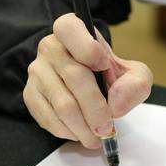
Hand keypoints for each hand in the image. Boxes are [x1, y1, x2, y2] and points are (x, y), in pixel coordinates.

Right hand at [23, 13, 152, 148]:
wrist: (93, 86)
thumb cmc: (110, 75)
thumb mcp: (134, 73)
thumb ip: (135, 83)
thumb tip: (115, 104)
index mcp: (74, 30)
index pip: (69, 28)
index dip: (87, 48)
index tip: (105, 66)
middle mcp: (50, 47)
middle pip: (74, 76)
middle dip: (96, 108)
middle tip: (107, 126)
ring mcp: (37, 71)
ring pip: (62, 103)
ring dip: (83, 127)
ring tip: (97, 137)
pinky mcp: (30, 94)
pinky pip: (48, 118)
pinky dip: (68, 131)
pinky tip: (80, 133)